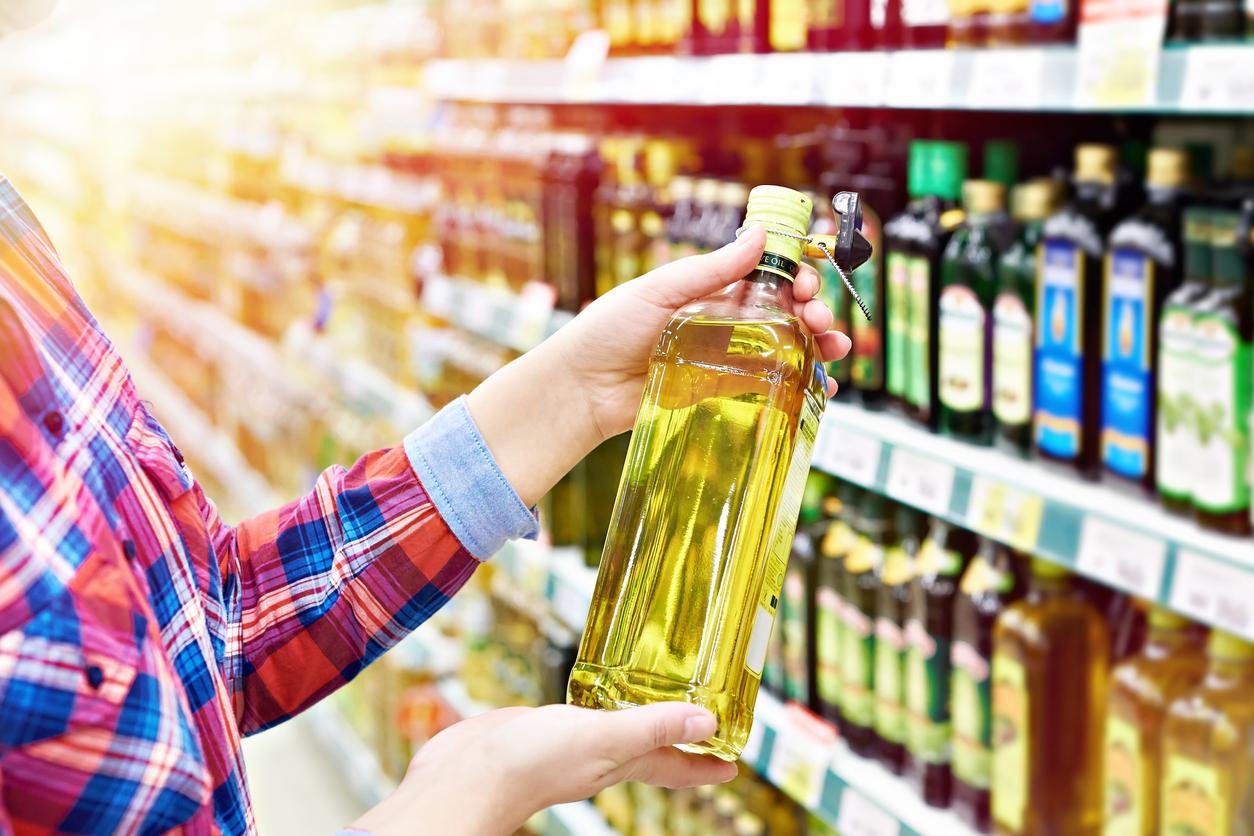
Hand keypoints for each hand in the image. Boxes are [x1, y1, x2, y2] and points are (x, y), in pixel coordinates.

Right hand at [347, 703, 735, 835]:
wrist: (467, 773)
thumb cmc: (533, 764)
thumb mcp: (603, 738)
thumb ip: (652, 727)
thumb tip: (708, 723)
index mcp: (620, 763)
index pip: (675, 767)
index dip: (706, 765)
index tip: (734, 761)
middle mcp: (600, 754)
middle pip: (651, 746)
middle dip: (678, 736)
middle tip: (705, 718)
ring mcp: (572, 740)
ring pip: (617, 727)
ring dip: (640, 713)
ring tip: (659, 692)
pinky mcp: (544, 724)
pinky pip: (582, 709)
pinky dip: (597, 698)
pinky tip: (595, 682)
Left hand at [549, 225, 850, 439]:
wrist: (582, 389)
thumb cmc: (608, 330)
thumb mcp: (658, 291)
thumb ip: (710, 270)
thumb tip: (759, 236)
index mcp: (711, 289)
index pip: (767, 274)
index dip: (795, 273)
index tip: (808, 278)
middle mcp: (725, 320)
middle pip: (787, 310)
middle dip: (814, 308)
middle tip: (818, 316)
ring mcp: (727, 358)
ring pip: (788, 346)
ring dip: (819, 344)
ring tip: (832, 348)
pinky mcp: (723, 392)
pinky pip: (771, 385)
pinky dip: (803, 383)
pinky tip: (822, 384)